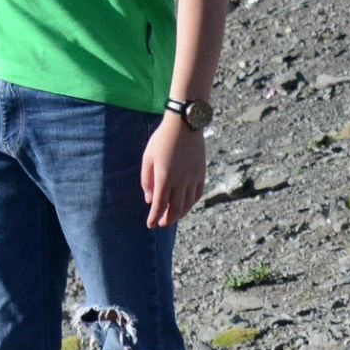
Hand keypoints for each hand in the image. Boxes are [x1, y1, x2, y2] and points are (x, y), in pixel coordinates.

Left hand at [140, 113, 205, 229]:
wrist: (185, 124)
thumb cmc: (162, 139)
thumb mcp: (148, 157)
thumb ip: (147, 180)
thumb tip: (149, 199)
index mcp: (165, 177)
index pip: (159, 205)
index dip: (154, 217)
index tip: (150, 225)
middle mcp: (180, 181)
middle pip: (175, 209)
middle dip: (167, 220)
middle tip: (161, 224)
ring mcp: (193, 178)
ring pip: (188, 204)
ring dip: (180, 214)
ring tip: (172, 217)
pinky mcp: (201, 174)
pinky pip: (197, 194)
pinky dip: (191, 203)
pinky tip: (186, 205)